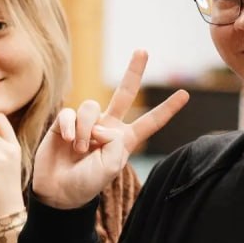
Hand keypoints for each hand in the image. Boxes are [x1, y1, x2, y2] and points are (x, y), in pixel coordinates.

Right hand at [32, 50, 188, 209]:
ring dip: (85, 129)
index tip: (185, 94)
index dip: (167, 109)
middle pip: (124, 93)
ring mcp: (86, 123)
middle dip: (133, 71)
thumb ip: (115, 142)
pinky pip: (70, 113)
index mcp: (124, 140)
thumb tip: (101, 124)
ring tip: (79, 149)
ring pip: (91, 107)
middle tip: (143, 50)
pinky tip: (65, 140)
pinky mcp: (65, 122)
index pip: (150, 122)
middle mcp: (107, 127)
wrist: (59, 192)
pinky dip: (68, 126)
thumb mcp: (111, 167)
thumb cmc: (87, 184)